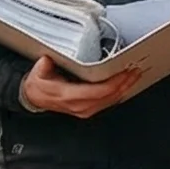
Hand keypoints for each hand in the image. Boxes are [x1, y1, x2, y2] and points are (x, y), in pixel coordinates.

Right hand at [18, 56, 138, 118]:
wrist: (35, 99)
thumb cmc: (38, 87)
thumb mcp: (37, 73)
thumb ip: (44, 66)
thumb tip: (48, 59)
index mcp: (68, 96)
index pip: (98, 92)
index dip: (114, 83)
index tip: (124, 73)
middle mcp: (79, 106)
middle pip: (109, 97)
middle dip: (124, 83)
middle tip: (135, 71)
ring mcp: (84, 110)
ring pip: (110, 101)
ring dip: (124, 88)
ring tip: (133, 77)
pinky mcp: (88, 110)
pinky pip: (107, 103)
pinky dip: (117, 93)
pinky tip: (124, 86)